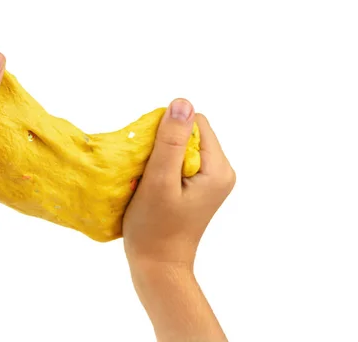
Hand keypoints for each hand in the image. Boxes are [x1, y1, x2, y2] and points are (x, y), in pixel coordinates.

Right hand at [123, 98, 235, 267]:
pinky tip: (152, 186)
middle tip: (147, 171)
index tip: (151, 156)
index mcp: (219, 169)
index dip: (168, 131)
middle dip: (164, 144)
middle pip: (190, 134)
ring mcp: (211, 181)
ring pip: (182, 147)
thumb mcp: (159, 181)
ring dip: (160, 157)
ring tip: (149, 181)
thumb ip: (171, 142)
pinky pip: (180, 162)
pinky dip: (162, 168)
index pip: (194, 123)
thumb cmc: (155, 228)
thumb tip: (181, 102)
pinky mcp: (198, 188)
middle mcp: (221, 171)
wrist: (157, 266)